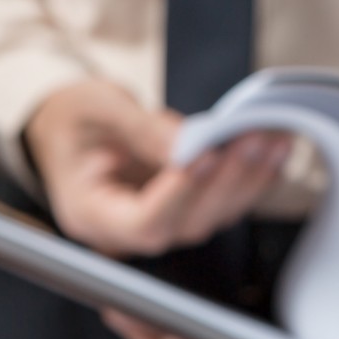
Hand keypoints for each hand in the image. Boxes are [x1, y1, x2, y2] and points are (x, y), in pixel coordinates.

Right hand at [24, 79, 291, 257]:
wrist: (67, 127)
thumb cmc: (71, 120)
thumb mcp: (93, 108)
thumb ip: (139, 128)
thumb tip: (186, 143)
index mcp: (90, 213)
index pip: (141, 222)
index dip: (179, 195)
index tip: (205, 156)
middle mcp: (125, 230)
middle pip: (185, 224)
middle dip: (225, 180)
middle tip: (253, 139)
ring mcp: (156, 222)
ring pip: (211, 216)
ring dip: (247, 178)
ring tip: (271, 138)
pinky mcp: (181, 209)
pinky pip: (220, 202)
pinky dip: (249, 176)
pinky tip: (270, 149)